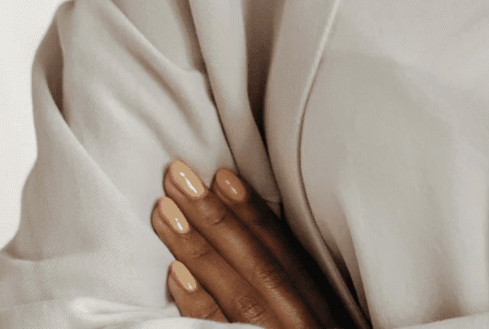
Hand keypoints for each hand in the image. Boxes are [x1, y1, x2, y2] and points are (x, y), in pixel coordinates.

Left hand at [150, 160, 355, 328]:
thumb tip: (246, 245)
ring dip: (198, 250)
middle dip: (216, 218)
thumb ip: (294, 295)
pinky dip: (200, 307)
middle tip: (176, 175)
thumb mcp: (317, 326)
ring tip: (163, 211)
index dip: (254, 214)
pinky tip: (175, 275)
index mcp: (325, 313)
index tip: (221, 175)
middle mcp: (307, 328)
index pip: (287, 255)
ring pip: (240, 295)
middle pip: (260, 267)